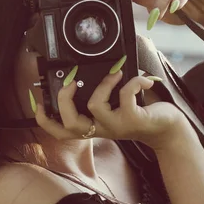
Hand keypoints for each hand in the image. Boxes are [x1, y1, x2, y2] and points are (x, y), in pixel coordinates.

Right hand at [34, 71, 187, 150]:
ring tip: (114, 74)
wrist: (166, 128)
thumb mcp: (112, 108)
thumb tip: (83, 73)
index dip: (44, 119)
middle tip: (71, 81)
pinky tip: (142, 79)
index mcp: (90, 126)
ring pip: (95, 106)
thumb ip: (96, 97)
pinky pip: (125, 97)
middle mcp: (99, 129)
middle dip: (64, 98)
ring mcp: (115, 126)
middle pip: (69, 123)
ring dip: (102, 84)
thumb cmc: (137, 113)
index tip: (38, 101)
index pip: (59, 131)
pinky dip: (133, 82)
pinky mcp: (133, 120)